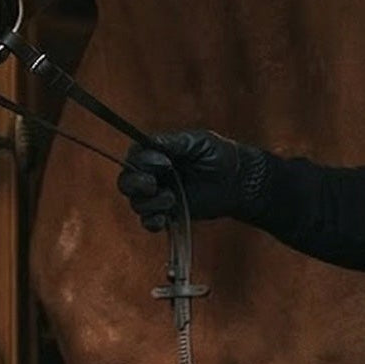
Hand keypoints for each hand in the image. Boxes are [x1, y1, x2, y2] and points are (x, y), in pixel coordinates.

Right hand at [117, 130, 247, 230]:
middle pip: (127, 181)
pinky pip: (149, 221)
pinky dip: (152, 222)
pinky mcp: (168, 213)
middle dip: (135, 183)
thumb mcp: (199, 142)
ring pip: (136, 202)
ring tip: (172, 199)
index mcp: (158, 153)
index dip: (142, 160)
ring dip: (150, 203)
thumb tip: (150, 142)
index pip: (135, 156)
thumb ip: (174, 142)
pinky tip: (163, 219)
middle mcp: (154, 174)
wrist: (238, 181)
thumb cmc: (219, 155)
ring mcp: (159, 194)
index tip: (163, 162)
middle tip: (152, 185)